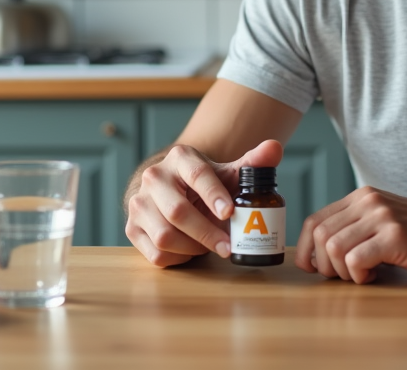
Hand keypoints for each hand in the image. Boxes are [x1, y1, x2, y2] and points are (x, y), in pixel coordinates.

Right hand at [125, 140, 283, 267]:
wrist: (171, 190)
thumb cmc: (204, 183)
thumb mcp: (227, 172)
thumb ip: (252, 163)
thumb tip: (274, 148)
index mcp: (180, 158)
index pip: (198, 175)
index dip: (214, 195)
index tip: (230, 212)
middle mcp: (153, 177)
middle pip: (178, 212)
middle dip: (207, 233)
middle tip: (229, 246)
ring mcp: (138, 203)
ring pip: (164, 236)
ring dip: (193, 247)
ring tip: (210, 245)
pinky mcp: (132, 228)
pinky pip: (155, 254)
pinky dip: (178, 258)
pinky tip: (191, 250)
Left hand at [296, 187, 406, 283]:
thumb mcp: (382, 220)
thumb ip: (355, 228)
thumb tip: (319, 256)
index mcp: (360, 198)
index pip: (314, 220)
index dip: (306, 249)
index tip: (314, 268)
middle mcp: (367, 202)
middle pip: (320, 235)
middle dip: (325, 264)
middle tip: (345, 276)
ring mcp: (382, 217)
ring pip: (334, 248)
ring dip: (342, 271)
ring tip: (362, 275)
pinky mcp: (395, 236)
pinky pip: (356, 259)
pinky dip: (358, 274)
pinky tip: (375, 275)